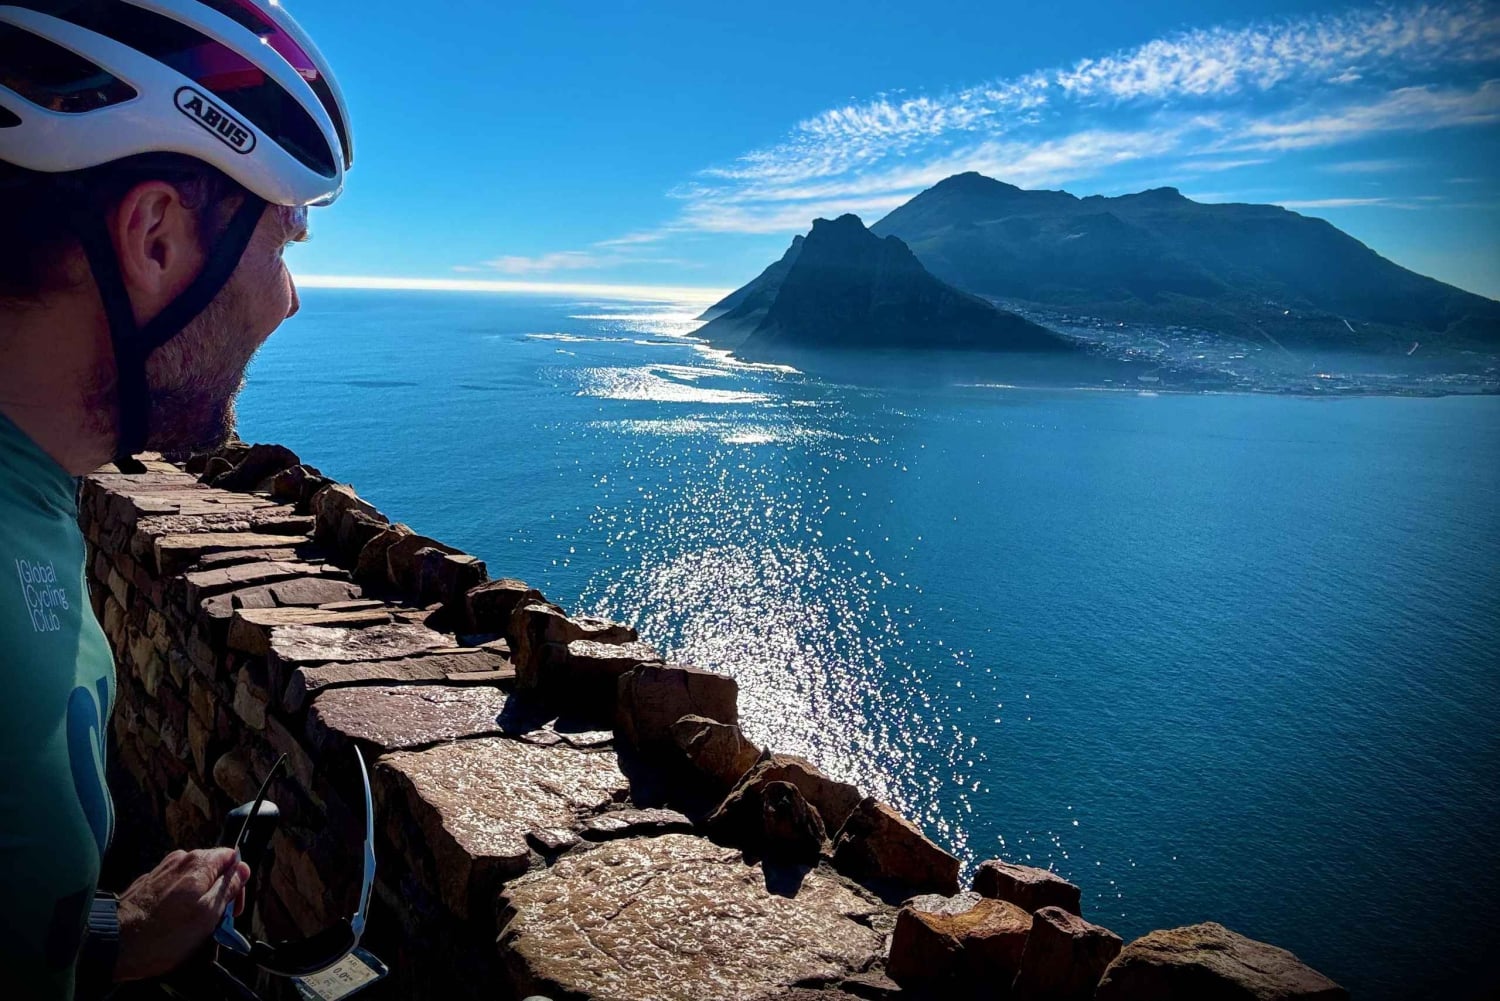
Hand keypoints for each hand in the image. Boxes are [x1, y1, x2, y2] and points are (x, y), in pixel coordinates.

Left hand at [114, 848, 250, 981]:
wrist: (112, 944)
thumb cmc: (162, 934)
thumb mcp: (209, 914)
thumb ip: (229, 887)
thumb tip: (242, 870)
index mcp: (199, 863)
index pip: (233, 858)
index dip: (238, 884)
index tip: (233, 909)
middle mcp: (180, 860)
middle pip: (213, 871)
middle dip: (218, 895)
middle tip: (213, 924)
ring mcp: (161, 872)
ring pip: (193, 883)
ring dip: (198, 903)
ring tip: (191, 929)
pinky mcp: (146, 886)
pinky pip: (174, 891)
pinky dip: (178, 906)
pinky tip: (172, 926)